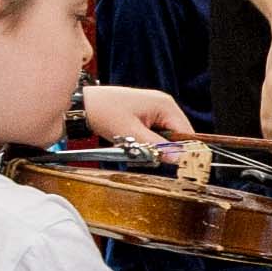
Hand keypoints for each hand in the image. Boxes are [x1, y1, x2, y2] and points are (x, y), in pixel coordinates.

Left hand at [78, 83, 195, 147]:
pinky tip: (134, 142)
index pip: (186, 132)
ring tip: (137, 147)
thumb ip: (156, 147)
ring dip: (155, 145)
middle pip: (178, 134)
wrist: (84, 104)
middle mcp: (164, 104)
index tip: (179, 166)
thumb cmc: (105, 112)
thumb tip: (178, 158)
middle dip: (166, 149)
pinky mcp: (147, 113)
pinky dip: (148, 140)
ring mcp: (156, 107)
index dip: (183, 151)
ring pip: (166, 135)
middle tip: (149, 157)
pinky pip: (156, 131)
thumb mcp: (131, 134)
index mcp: (165, 105)